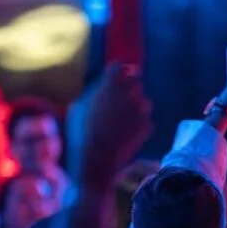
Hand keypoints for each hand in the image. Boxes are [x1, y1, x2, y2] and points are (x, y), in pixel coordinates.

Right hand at [81, 63, 153, 192]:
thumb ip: (93, 93)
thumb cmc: (82, 134)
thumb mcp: (78, 108)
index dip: (118, 72)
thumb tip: (101, 88)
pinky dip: (139, 126)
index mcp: (111, 85)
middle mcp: (130, 92)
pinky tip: (127, 136)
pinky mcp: (148, 126)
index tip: (116, 76)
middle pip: (135, 81)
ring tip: (123, 122)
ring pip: (144, 101)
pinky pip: (145, 121)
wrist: (97, 161)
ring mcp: (141, 110)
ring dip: (136, 107)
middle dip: (129, 88)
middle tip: (121, 100)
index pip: (119, 66)